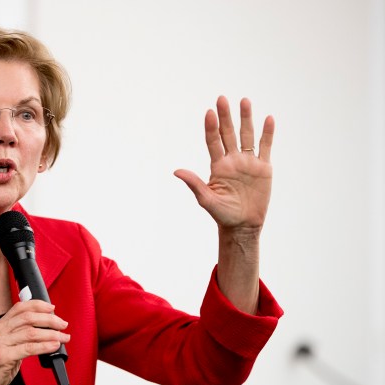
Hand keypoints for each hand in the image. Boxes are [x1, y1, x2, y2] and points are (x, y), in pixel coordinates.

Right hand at [0, 300, 69, 384]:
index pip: (19, 308)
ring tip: (63, 337)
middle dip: (49, 319)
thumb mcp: (4, 347)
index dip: (38, 305)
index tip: (52, 308)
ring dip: (52, 333)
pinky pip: (29, 348)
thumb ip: (18, 337)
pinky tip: (54, 346)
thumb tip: (43, 330)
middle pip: (28, 318)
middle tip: (62, 324)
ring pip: (31, 332)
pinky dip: (45, 346)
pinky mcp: (3, 358)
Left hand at [174, 96, 274, 231]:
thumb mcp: (206, 199)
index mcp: (218, 166)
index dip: (211, 128)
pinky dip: (267, 133)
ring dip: (246, 118)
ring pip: (247, 135)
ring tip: (245, 100)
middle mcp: (232, 160)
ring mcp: (248, 163)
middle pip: (228, 134)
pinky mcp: (263, 168)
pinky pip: (265, 147)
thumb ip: (194, 183)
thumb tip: (176, 171)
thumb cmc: (223, 214)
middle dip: (226, 116)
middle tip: (222, 98)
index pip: (213, 142)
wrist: (243, 226)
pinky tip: (268, 119)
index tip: (209, 112)